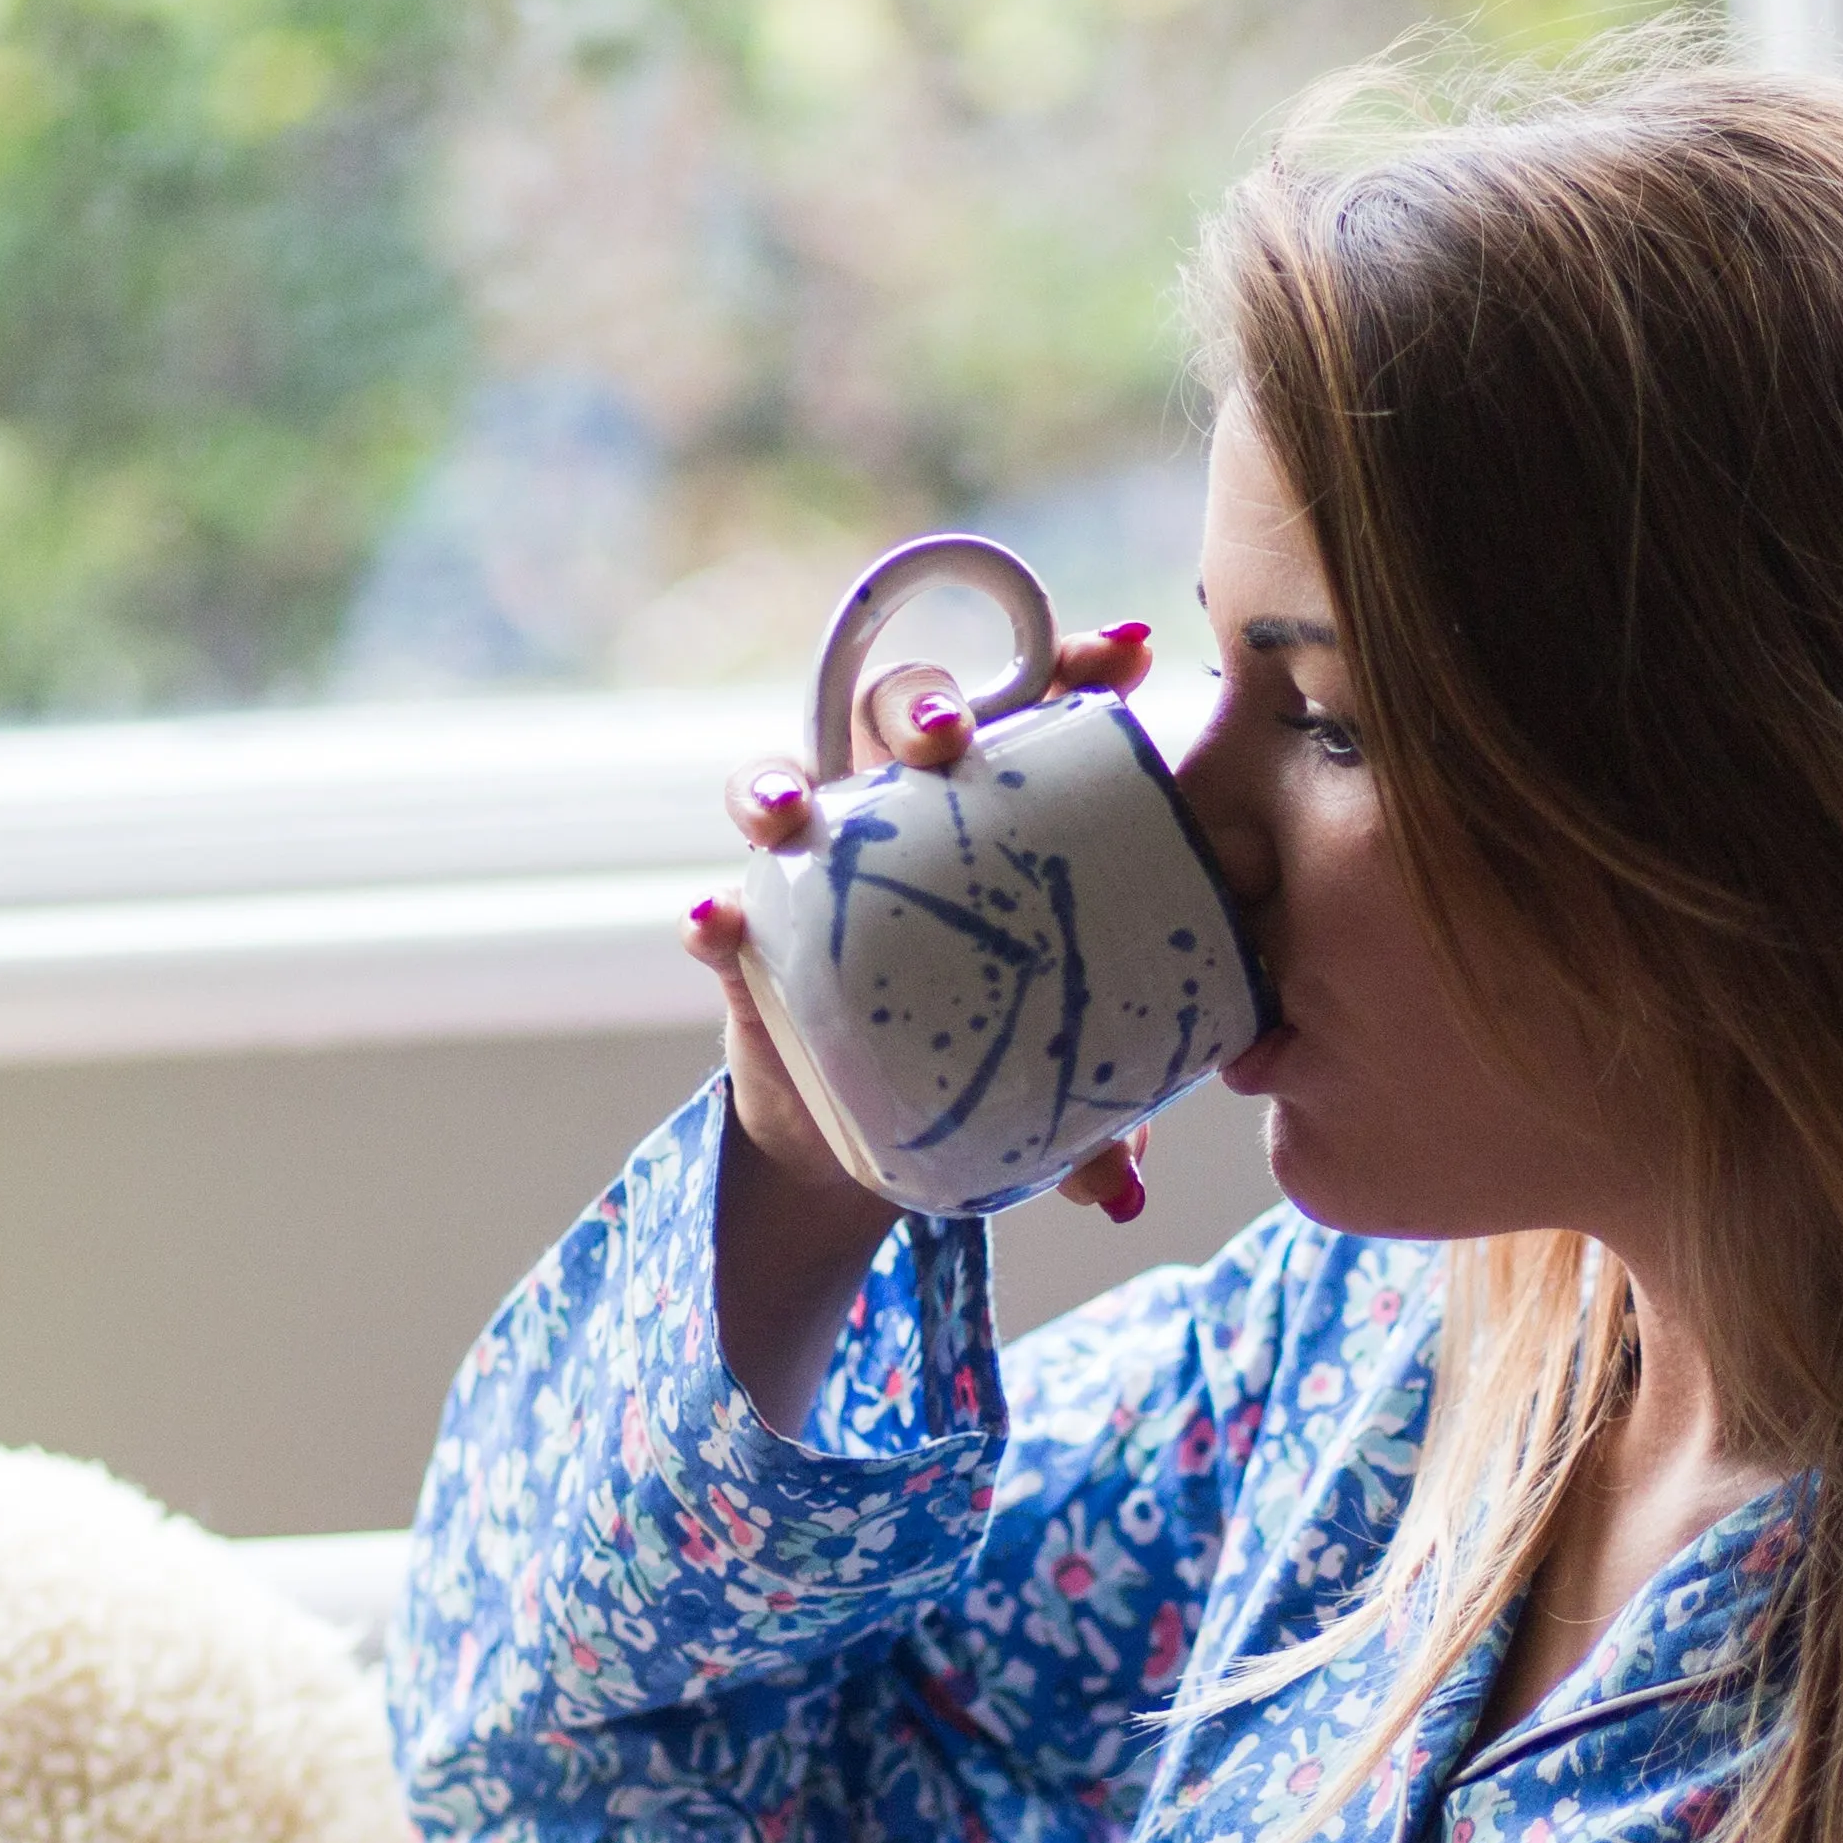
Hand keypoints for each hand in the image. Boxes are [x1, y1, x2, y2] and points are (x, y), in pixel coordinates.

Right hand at [686, 620, 1165, 1231]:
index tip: (1127, 654)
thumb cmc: (988, 1069)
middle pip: (890, 715)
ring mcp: (812, 875)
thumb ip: (1100, 1124)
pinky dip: (715, 921)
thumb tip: (1121, 1187)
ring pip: (783, 783)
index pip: (1027, 712)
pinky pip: (720, 922)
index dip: (1069, 666)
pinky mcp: (748, 951)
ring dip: (781, 780)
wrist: (878, 1147)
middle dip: (919, 703)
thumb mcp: (1058, 1095)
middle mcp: (894, 821)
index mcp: (989, 817)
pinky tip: (719, 924)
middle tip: (951, 736)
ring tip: (797, 807)